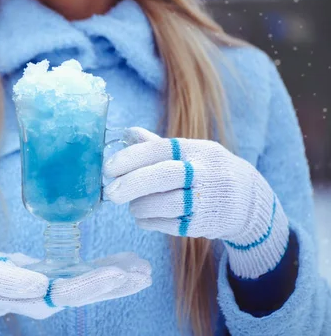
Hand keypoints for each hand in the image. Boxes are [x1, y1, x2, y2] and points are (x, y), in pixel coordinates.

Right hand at [0, 247, 151, 334]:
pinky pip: (85, 275)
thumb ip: (13, 281)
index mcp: (37, 299)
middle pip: (90, 293)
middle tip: (144, 272)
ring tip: (143, 268)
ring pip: (92, 285)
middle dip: (118, 284)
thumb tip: (42, 287)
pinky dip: (105, 268)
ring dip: (119, 278)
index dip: (96, 284)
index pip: (72, 293)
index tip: (119, 273)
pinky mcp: (56, 279)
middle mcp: (50, 298)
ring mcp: (55, 289)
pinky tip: (125, 262)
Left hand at [103, 127, 288, 278]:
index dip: (131, 157)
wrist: (250, 200)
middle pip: (163, 176)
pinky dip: (150, 223)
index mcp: (197, 149)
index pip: (160, 148)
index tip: (108, 168)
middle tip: (110, 193)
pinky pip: (170, 226)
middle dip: (131, 184)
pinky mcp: (206, 224)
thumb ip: (157, 145)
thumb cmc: (208, 172)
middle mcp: (205, 172)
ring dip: (140, 206)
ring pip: (165, 204)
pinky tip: (143, 218)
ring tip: (131, 206)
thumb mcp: (191, 152)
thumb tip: (126, 133)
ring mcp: (208, 199)